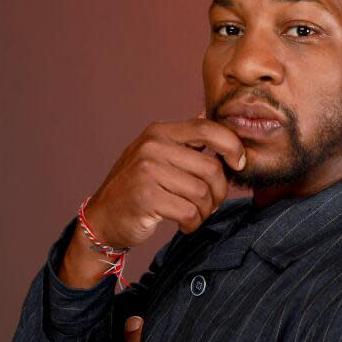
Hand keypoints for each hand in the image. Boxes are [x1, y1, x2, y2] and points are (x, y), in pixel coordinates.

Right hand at [86, 117, 244, 247]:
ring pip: (202, 193)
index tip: (239, 163)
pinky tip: (185, 224)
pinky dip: (194, 224)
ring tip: (195, 215)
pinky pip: (190, 212)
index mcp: (159, 132)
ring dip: (206, 211)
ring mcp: (147, 171)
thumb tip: (213, 117)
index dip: (232, 145)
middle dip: (219, 192)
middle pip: (211, 167)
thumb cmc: (137, 187)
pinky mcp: (146, 197)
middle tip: (211, 204)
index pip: (208, 129)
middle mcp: (152, 146)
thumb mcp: (156, 155)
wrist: (102, 218)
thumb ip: (184, 140)